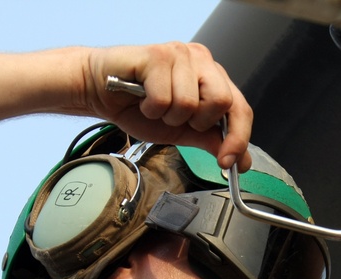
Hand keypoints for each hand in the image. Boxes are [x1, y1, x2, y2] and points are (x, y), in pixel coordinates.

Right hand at [82, 42, 252, 170]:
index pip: (240, 108)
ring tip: (155, 106)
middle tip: (176, 118)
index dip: (238, 138)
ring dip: (168, 116)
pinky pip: (164, 99)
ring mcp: (181, 54)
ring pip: (190, 103)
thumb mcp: (184, 132)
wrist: (99, 91)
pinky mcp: (158, 54)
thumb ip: (213, 141)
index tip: (228, 162)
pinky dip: (151, 108)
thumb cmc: (140, 106)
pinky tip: (142, 98)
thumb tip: (241, 162)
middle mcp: (202, 60)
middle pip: (222, 102)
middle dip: (197, 123)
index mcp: (214, 77)